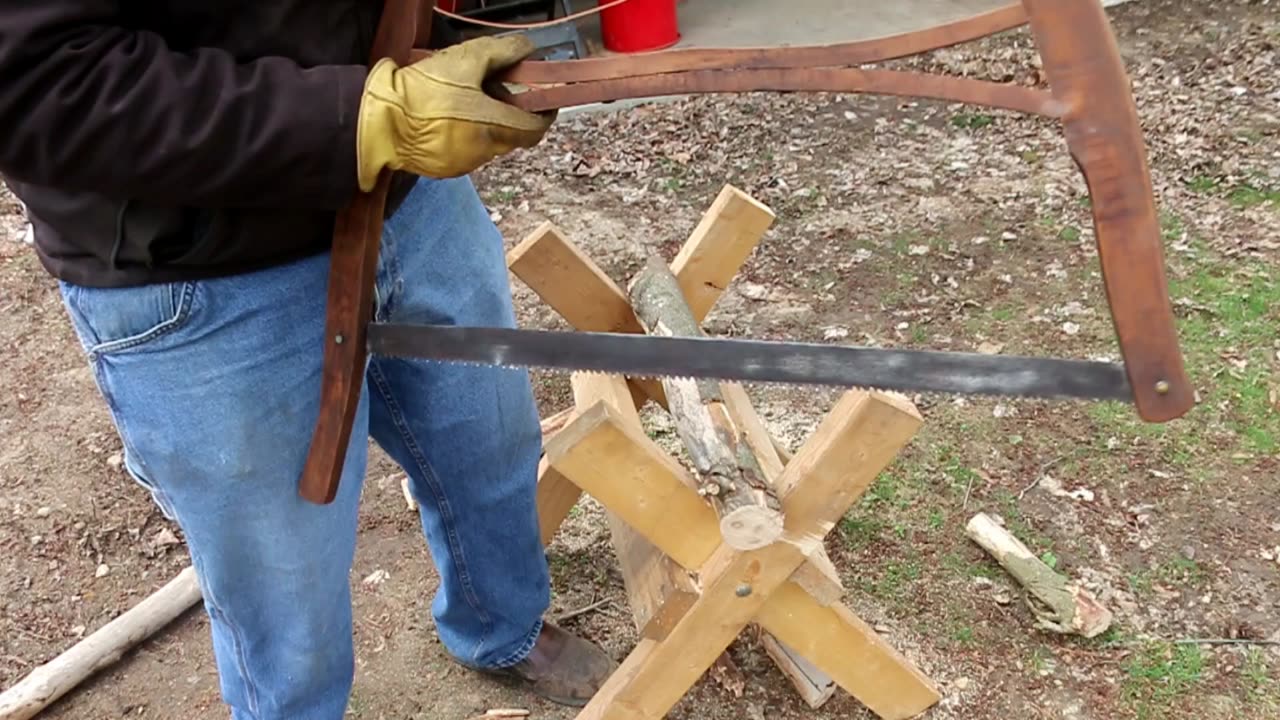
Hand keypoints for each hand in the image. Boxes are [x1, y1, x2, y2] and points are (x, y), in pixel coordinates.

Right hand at [355, 35, 554, 190]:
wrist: (379, 122)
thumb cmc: (422, 93)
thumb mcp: (465, 60)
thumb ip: (503, 52)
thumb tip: (525, 50)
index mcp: (495, 128)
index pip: (536, 129)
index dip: (544, 113)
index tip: (542, 99)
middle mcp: (484, 151)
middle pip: (511, 133)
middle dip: (509, 111)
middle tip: (493, 88)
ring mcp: (464, 163)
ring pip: (487, 140)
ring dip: (485, 121)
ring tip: (463, 97)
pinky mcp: (444, 168)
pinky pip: (465, 149)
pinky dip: (464, 132)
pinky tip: (446, 114)